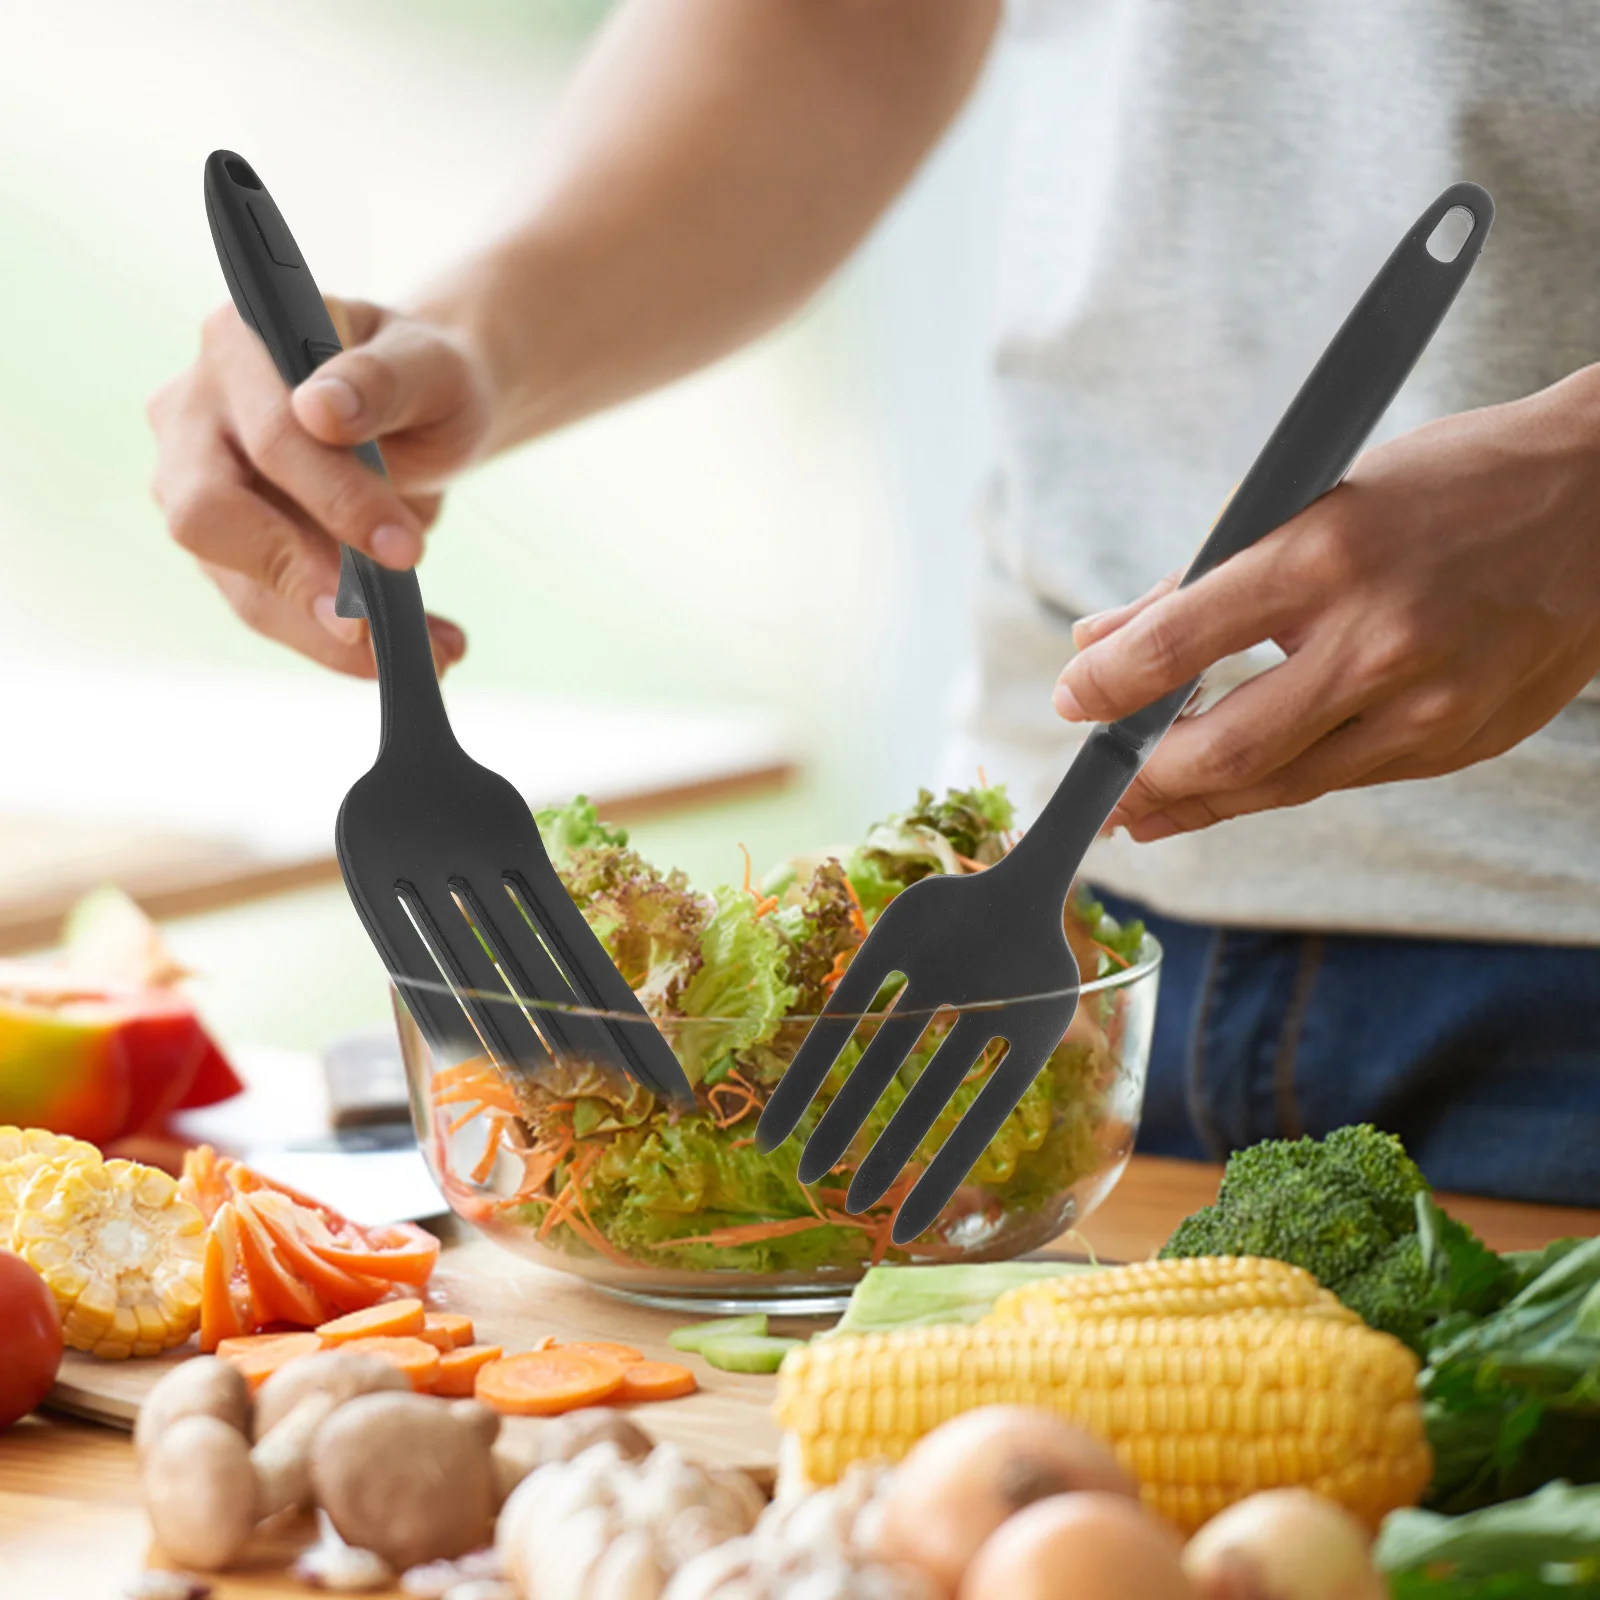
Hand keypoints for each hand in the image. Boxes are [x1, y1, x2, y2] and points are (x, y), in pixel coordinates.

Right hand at [147, 298, 494, 675]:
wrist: (426, 408)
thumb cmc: (424, 376)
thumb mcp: (430, 364)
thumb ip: (382, 380)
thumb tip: (321, 411)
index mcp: (238, 345)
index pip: (269, 436)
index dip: (334, 499)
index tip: (406, 551)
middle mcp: (195, 414)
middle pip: (206, 515)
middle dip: (299, 579)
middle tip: (375, 627)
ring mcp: (197, 486)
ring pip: (241, 584)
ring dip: (334, 635)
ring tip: (432, 653)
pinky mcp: (229, 551)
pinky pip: (275, 611)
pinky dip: (345, 644)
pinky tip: (424, 648)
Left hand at [1052, 367, 1599, 839]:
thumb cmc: (1450, 486)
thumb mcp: (1314, 499)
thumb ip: (1198, 583)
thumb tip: (1098, 643)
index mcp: (1328, 553)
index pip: (1180, 642)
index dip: (1107, 687)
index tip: (1072, 702)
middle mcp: (1378, 639)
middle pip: (1226, 750)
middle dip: (1146, 781)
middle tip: (1101, 792)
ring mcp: (1428, 704)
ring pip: (1282, 785)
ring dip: (1198, 806)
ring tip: (1143, 813)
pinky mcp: (1459, 744)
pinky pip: (1342, 779)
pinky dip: (1277, 784)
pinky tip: (1235, 786)